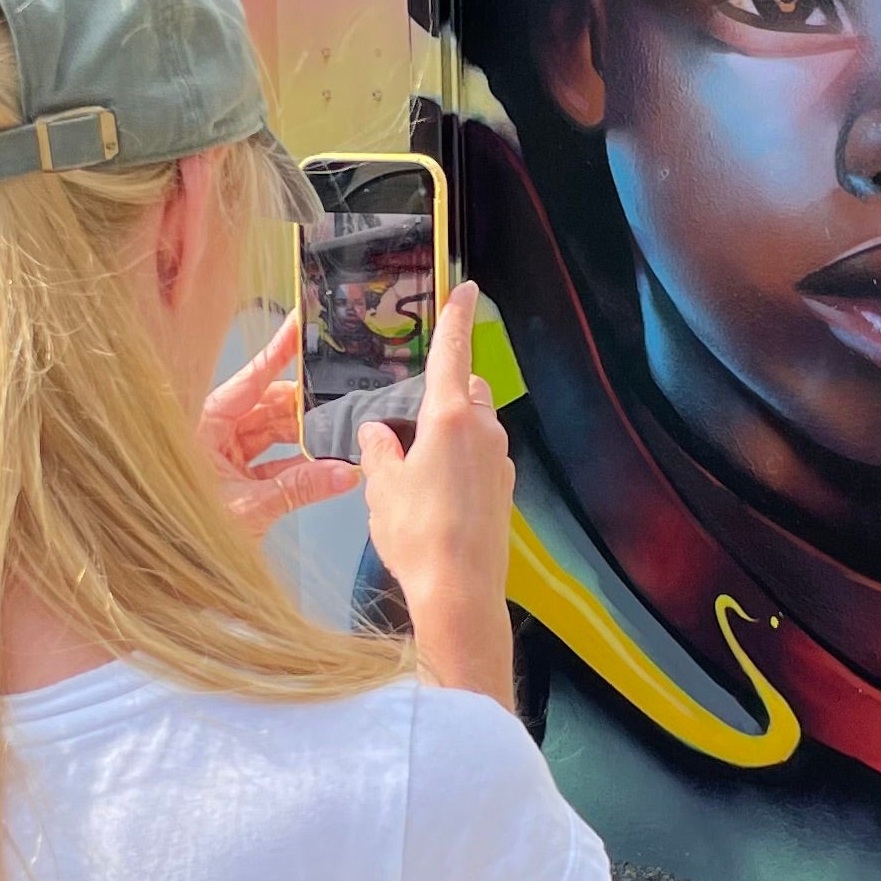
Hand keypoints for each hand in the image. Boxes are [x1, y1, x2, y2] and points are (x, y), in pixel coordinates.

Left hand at [201, 312, 362, 533]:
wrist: (169, 575)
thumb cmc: (185, 533)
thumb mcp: (250, 508)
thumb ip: (299, 488)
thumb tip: (343, 473)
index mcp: (204, 427)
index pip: (248, 381)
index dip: (276, 354)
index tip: (299, 326)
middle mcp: (212, 436)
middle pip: (266, 407)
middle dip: (303, 407)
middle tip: (338, 400)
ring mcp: (224, 459)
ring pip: (272, 436)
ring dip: (304, 439)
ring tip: (337, 437)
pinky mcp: (235, 483)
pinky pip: (272, 465)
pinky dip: (297, 467)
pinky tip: (324, 468)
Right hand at [358, 281, 515, 701]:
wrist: (459, 592)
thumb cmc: (417, 534)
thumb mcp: (381, 487)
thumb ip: (378, 450)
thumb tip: (375, 432)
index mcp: (450, 417)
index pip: (453, 353)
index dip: (456, 318)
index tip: (466, 288)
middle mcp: (483, 431)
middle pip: (468, 392)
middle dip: (446, 394)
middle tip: (409, 422)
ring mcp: (500, 463)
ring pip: (476, 428)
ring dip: (451, 434)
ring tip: (414, 471)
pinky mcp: (504, 493)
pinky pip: (481, 461)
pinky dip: (460, 465)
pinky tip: (434, 497)